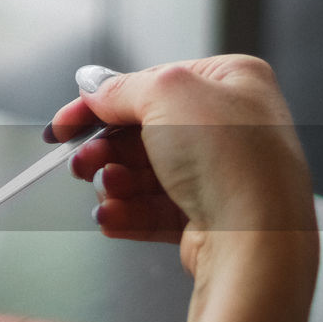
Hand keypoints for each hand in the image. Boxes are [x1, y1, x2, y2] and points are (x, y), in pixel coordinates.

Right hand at [46, 55, 315, 274]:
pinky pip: (154, 210)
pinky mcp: (208, 216)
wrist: (258, 240)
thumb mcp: (166, 96)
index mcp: (231, 81)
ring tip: (106, 190)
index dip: (100, 104)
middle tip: (81, 162)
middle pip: (142, 132)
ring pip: (143, 173)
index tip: (64, 124)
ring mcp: (219, 173)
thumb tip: (93, 86)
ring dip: (114, 182)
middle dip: (104, 150)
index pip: (150, 84)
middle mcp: (230, 125)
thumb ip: (121, 87)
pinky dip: (126, 213)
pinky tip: (111, 217)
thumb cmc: (231, 160)